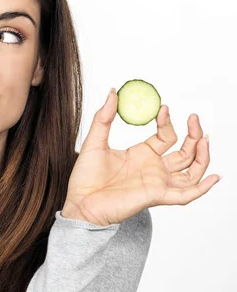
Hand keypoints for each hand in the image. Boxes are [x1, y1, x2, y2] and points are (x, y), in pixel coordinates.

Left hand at [62, 88, 220, 225]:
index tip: (164, 107)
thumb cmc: (85, 177)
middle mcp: (153, 169)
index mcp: (142, 154)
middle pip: (185, 152)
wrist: (80, 201)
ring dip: (202, 156)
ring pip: (191, 171)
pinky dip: (202, 188)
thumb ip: (103, 118)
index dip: (167, 122)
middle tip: (195, 118)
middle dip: (194, 135)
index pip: (165, 136)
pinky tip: (214, 177)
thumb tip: (112, 93)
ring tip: (205, 139)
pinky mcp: (156, 196)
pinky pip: (185, 195)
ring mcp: (157, 183)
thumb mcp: (94, 141)